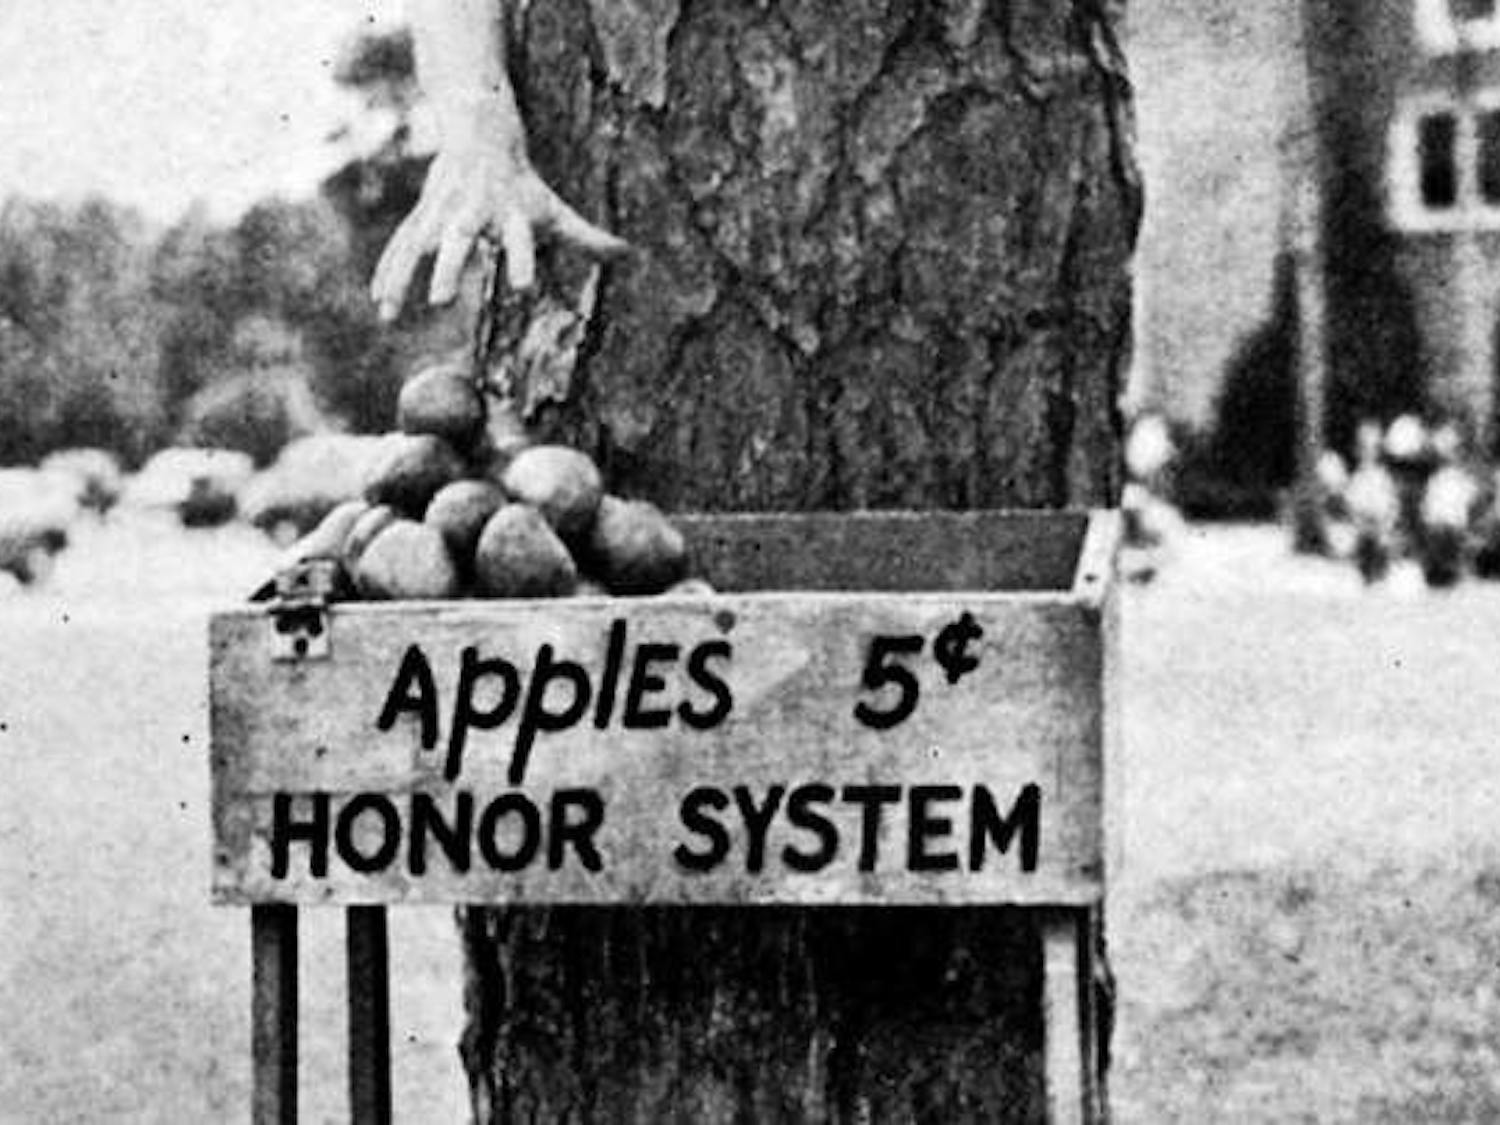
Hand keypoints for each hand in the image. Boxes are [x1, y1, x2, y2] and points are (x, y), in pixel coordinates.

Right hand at [370, 100, 627, 320]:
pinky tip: (379, 302)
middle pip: (459, 239)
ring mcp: (441, 211)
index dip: (522, 260)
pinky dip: (388, 272)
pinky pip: (400, 246)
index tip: (522, 287)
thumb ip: (587, 237)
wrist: (480, 132)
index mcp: (509, 212)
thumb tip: (629, 254)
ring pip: (417, 244)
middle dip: (448, 268)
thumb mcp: (554, 208)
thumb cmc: (522, 183)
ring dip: (402, 276)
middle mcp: (473, 211)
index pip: (519, 239)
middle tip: (440, 301)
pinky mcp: (421, 214)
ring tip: (389, 313)